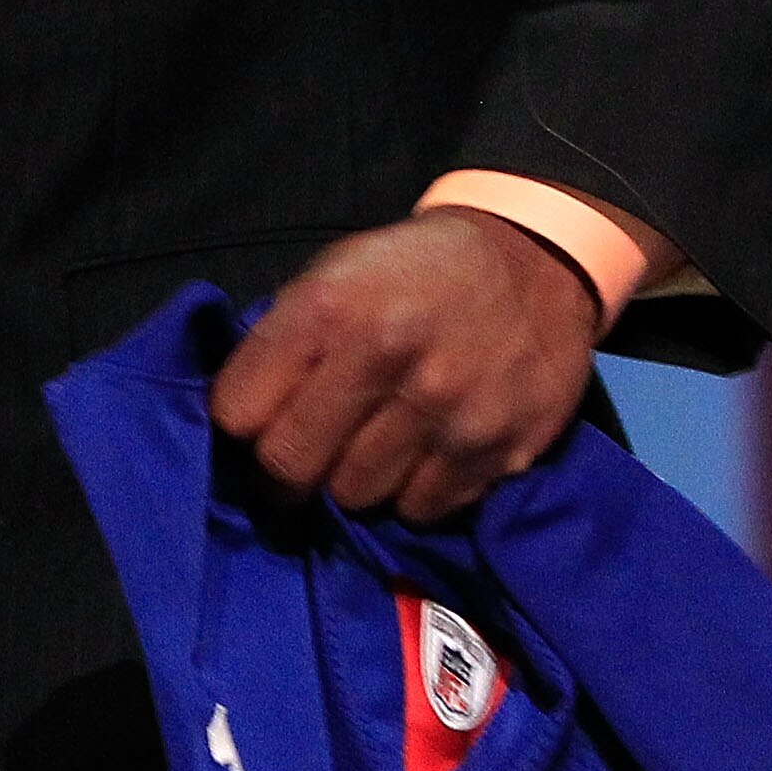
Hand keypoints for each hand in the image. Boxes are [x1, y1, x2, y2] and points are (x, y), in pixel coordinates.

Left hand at [208, 208, 599, 524]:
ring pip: (355, 496)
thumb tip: (238, 421)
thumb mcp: (332, 275)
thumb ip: (283, 343)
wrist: (533, 262)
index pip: (238, 413)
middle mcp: (384, 357)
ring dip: (353, 480)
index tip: (253, 429)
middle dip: (286, 471)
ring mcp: (446, 409)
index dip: (239, 428)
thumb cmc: (413, 271)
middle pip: (291, 466)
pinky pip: (422, 508)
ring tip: (370, 446)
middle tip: (301, 461)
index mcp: (328, 309)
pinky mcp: (498, 448)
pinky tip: (423, 454)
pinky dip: (413, 491)